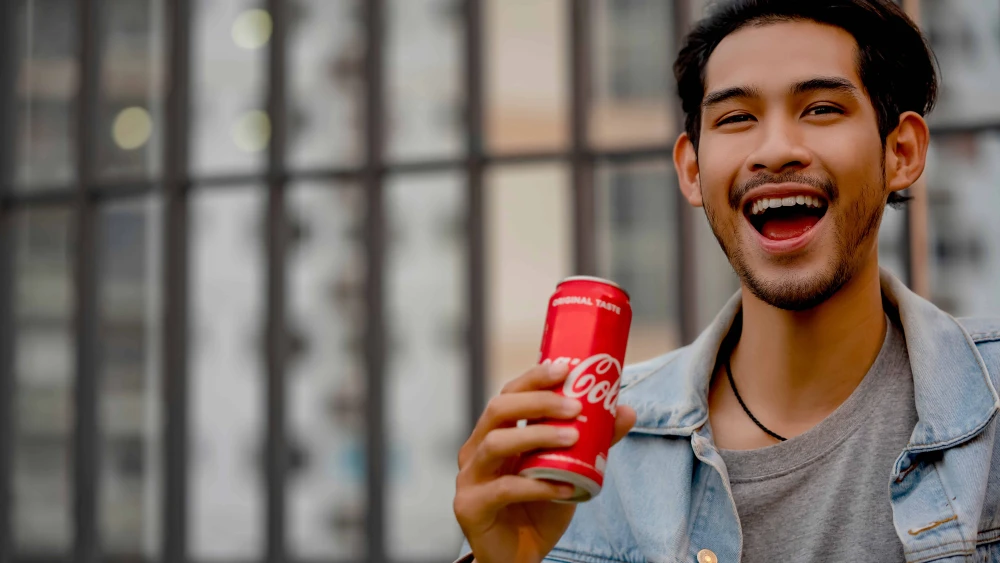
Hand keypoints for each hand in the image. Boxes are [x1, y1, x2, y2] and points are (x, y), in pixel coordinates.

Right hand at [453, 362, 636, 562]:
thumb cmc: (538, 508)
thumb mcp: (569, 470)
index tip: (565, 368)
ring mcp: (469, 478)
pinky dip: (538, 486)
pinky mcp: (470, 507)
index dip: (534, 378)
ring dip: (537, 436)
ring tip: (572, 438)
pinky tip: (566, 486)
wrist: (519, 557)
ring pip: (496, 444)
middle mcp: (476, 450)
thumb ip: (593, 442)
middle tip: (575, 406)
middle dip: (538, 402)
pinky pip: (504, 489)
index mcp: (494, 433)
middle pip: (498, 410)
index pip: (509, 394)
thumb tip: (626, 410)